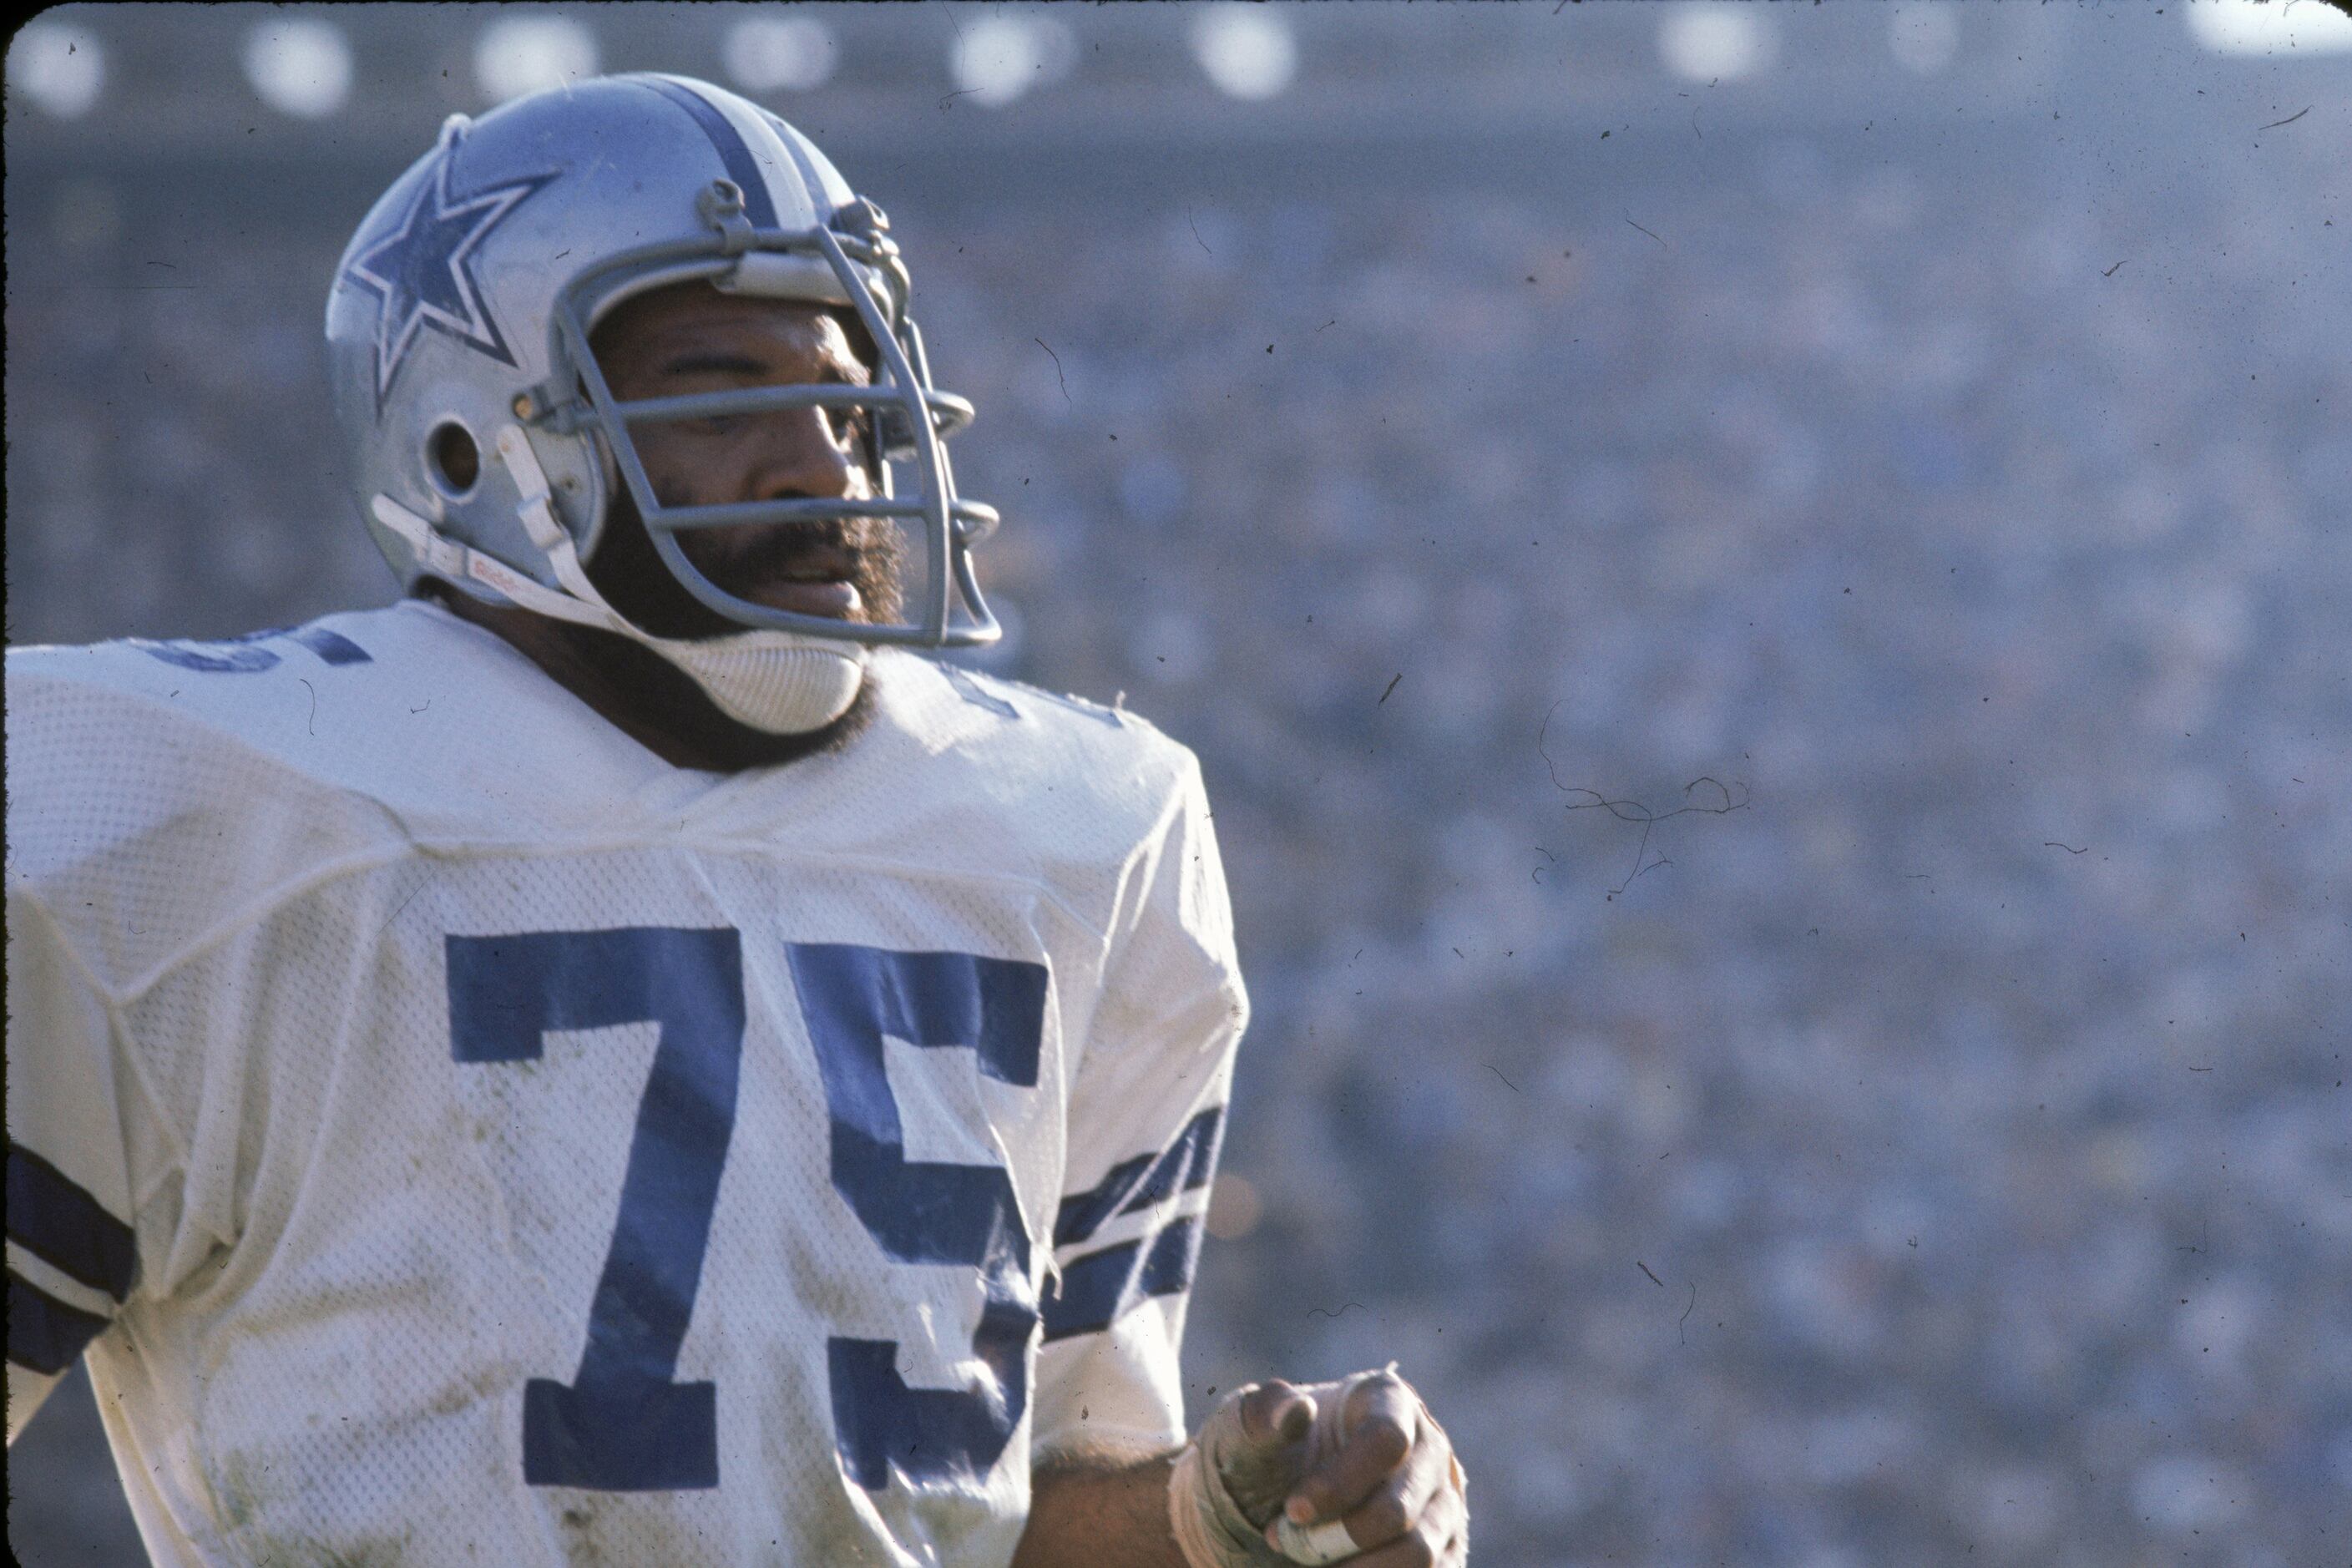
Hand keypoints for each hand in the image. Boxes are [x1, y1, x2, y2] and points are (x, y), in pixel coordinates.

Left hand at [1205, 1367, 1468, 1565]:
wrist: (1258, 1516)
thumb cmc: (1257, 1463)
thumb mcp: (1242, 1435)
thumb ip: (1261, 1417)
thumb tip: (1295, 1409)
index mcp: (1388, 1402)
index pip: (1386, 1440)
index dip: (1339, 1484)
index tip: (1292, 1511)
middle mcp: (1427, 1451)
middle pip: (1400, 1509)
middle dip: (1336, 1539)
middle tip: (1286, 1544)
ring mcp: (1441, 1505)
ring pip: (1419, 1554)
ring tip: (1309, 1563)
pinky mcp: (1443, 1553)